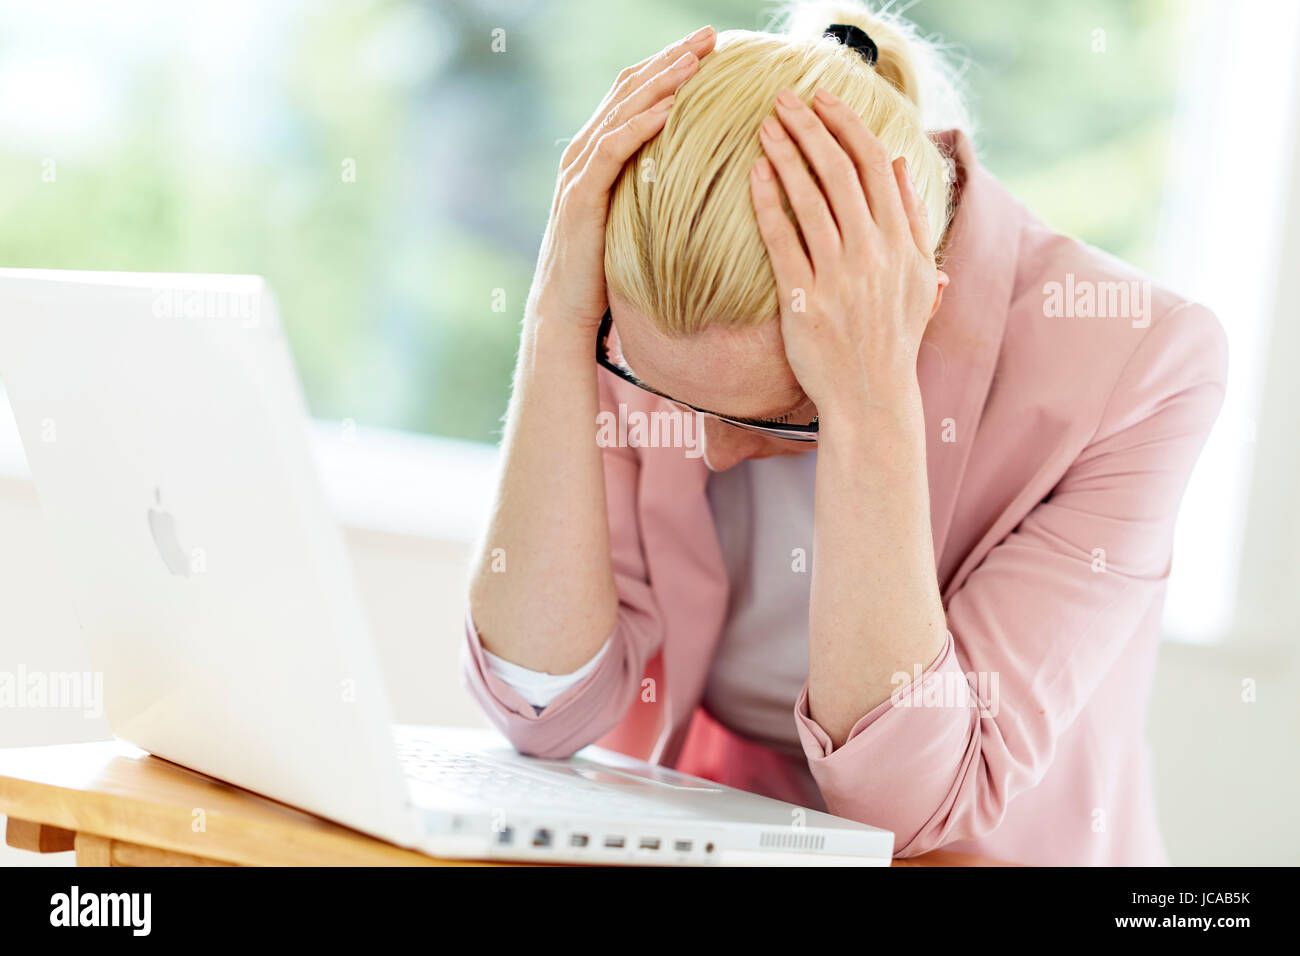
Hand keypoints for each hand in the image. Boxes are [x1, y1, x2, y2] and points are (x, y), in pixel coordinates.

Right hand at [527, 25, 716, 335]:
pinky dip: (640, 125)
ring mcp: (578, 172)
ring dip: (661, 82)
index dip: (671, 66)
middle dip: (671, 59)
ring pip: (621, 112)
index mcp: (598, 153)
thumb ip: (653, 189)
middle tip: (711, 36)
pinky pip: (612, 150)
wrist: (566, 311)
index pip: (636, 95)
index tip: (712, 48)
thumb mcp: (635, 219)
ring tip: (696, 60)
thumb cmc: (605, 272)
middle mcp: (584, 153)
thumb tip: (699, 176)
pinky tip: (669, 109)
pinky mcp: (580, 197)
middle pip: (630, 90)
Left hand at [749, 86, 946, 418]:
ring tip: (764, 126)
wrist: (871, 398)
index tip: (823, 100)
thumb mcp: (917, 278)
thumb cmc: (891, 338)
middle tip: (783, 99)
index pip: (875, 166)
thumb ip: (911, 219)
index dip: (847, 126)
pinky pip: (783, 241)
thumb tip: (897, 164)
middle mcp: (874, 255)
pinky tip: (755, 174)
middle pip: (841, 173)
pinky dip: (768, 203)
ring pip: (810, 200)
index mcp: (902, 244)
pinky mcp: (804, 302)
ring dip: (786, 155)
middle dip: (810, 128)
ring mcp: (839, 278)